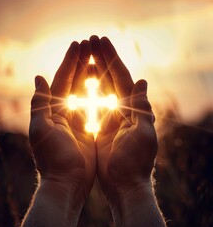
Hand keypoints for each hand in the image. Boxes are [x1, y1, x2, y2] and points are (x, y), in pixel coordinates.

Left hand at [30, 41, 95, 195]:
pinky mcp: (87, 129)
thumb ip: (39, 103)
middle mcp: (63, 112)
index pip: (62, 80)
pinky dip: (97, 95)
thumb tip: (38, 77)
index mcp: (52, 110)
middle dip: (80, 63)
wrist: (67, 182)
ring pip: (83, 92)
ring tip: (96, 59)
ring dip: (89, 75)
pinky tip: (103, 85)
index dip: (70, 62)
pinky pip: (93, 107)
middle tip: (90, 44)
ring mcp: (76, 120)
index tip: (79, 45)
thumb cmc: (53, 158)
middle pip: (73, 82)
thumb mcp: (40, 130)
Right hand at [91, 36, 166, 226]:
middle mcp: (124, 110)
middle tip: (89, 41)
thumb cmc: (134, 163)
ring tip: (85, 56)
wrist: (123, 185)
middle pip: (112, 80)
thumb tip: (142, 80)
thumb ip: (143, 108)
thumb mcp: (144, 135)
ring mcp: (112, 118)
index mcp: (133, 109)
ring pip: (103, 90)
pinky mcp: (102, 128)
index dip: (111, 59)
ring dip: (95, 72)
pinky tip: (83, 84)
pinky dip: (90, 93)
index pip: (122, 78)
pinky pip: (95, 105)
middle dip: (101, 60)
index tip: (99, 42)